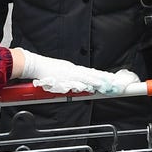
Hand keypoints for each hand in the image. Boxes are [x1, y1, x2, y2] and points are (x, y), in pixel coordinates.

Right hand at [18, 50, 139, 93]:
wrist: (33, 64)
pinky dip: (86, 84)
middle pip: (93, 74)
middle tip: (118, 83)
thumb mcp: (59, 74)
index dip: (102, 77)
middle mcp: (73, 70)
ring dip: (99, 81)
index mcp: (73, 70)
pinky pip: (77, 81)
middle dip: (106, 79)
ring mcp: (69, 73)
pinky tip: (94, 87)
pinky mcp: (64, 77)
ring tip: (110, 85)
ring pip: (88, 77)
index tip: (112, 80)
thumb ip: (69, 80)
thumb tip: (79, 88)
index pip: (91, 73)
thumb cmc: (44, 70)